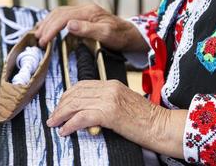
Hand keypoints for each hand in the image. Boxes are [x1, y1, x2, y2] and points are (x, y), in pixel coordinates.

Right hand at [35, 4, 147, 51]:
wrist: (129, 35)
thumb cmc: (119, 36)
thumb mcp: (106, 34)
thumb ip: (88, 29)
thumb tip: (68, 25)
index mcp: (89, 12)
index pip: (63, 17)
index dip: (51, 29)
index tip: (44, 41)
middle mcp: (84, 9)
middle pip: (58, 13)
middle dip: (46, 26)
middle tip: (38, 40)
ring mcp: (83, 12)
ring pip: (59, 13)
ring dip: (47, 23)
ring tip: (39, 34)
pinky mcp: (83, 17)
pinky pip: (64, 16)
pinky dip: (53, 22)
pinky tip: (49, 28)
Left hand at [46, 79, 186, 157]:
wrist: (162, 126)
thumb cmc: (145, 119)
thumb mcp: (124, 104)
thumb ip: (106, 103)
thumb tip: (88, 112)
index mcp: (112, 84)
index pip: (82, 86)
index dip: (68, 96)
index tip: (61, 106)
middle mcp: (109, 88)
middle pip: (76, 94)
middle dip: (61, 106)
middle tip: (53, 117)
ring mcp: (109, 99)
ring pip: (76, 104)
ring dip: (61, 115)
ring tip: (54, 124)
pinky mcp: (109, 113)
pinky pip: (82, 117)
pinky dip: (71, 124)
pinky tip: (65, 131)